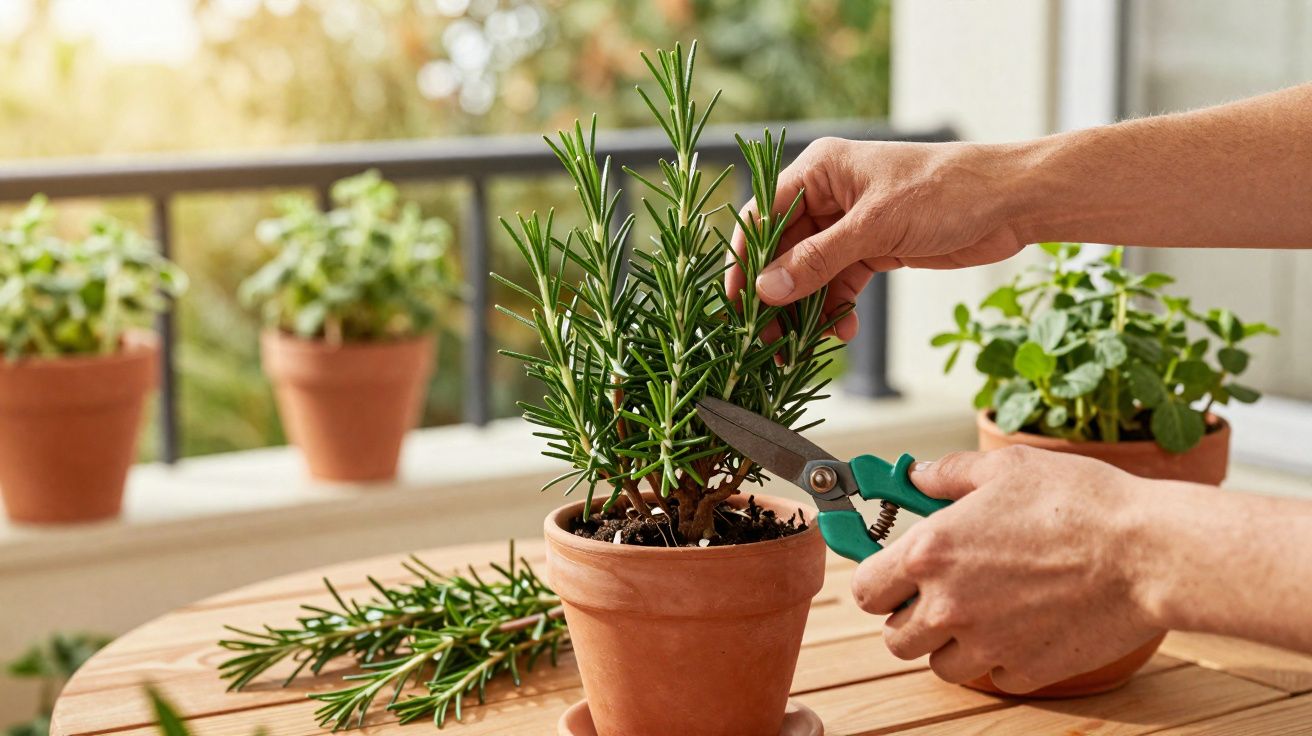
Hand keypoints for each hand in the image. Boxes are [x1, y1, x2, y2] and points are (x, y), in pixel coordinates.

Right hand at [726, 138, 1025, 339]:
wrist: (1011, 202)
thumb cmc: (945, 192)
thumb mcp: (875, 228)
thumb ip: (817, 260)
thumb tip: (766, 290)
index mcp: (820, 171)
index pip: (761, 216)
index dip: (745, 261)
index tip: (737, 305)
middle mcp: (829, 195)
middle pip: (783, 251)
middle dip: (778, 296)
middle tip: (771, 340)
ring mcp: (851, 224)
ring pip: (810, 273)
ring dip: (808, 308)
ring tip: (808, 345)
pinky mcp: (874, 248)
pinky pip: (840, 283)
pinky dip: (838, 308)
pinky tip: (844, 331)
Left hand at [850, 446, 1165, 693]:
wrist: (1147, 553)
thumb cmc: (1079, 502)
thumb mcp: (1005, 467)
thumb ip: (948, 474)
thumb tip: (916, 474)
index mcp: (930, 553)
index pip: (865, 590)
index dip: (877, 582)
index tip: (893, 575)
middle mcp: (948, 605)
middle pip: (895, 638)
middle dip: (910, 618)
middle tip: (938, 595)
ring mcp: (986, 645)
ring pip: (939, 665)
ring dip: (950, 644)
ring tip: (982, 612)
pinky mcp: (1026, 671)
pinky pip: (993, 675)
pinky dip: (999, 658)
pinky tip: (1023, 625)